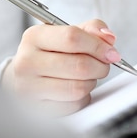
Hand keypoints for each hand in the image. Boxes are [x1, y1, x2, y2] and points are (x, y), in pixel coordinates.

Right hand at [1, 19, 122, 115]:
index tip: (111, 52)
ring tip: (86, 77)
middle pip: (79, 66)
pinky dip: (82, 98)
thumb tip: (109, 38)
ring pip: (78, 88)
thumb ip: (92, 29)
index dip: (98, 45)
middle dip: (100, 66)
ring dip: (91, 83)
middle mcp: (26, 62)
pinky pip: (73, 105)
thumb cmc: (51, 53)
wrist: (25, 76)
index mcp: (34, 37)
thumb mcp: (67, 33)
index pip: (72, 38)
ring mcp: (28, 88)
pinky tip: (75, 90)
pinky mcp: (36, 108)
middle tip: (102, 65)